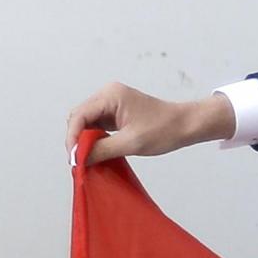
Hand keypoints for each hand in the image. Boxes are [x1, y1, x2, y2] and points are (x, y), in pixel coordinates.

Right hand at [65, 83, 234, 164]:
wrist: (185, 125)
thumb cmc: (164, 130)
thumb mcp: (131, 143)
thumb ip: (102, 149)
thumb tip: (79, 158)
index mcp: (110, 95)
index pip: (79, 115)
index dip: (72, 137)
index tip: (73, 158)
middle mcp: (107, 95)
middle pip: (79, 117)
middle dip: (76, 139)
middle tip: (78, 162)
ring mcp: (111, 103)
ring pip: (86, 122)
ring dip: (84, 140)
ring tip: (86, 159)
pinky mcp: (115, 113)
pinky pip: (97, 125)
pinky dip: (94, 139)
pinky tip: (96, 152)